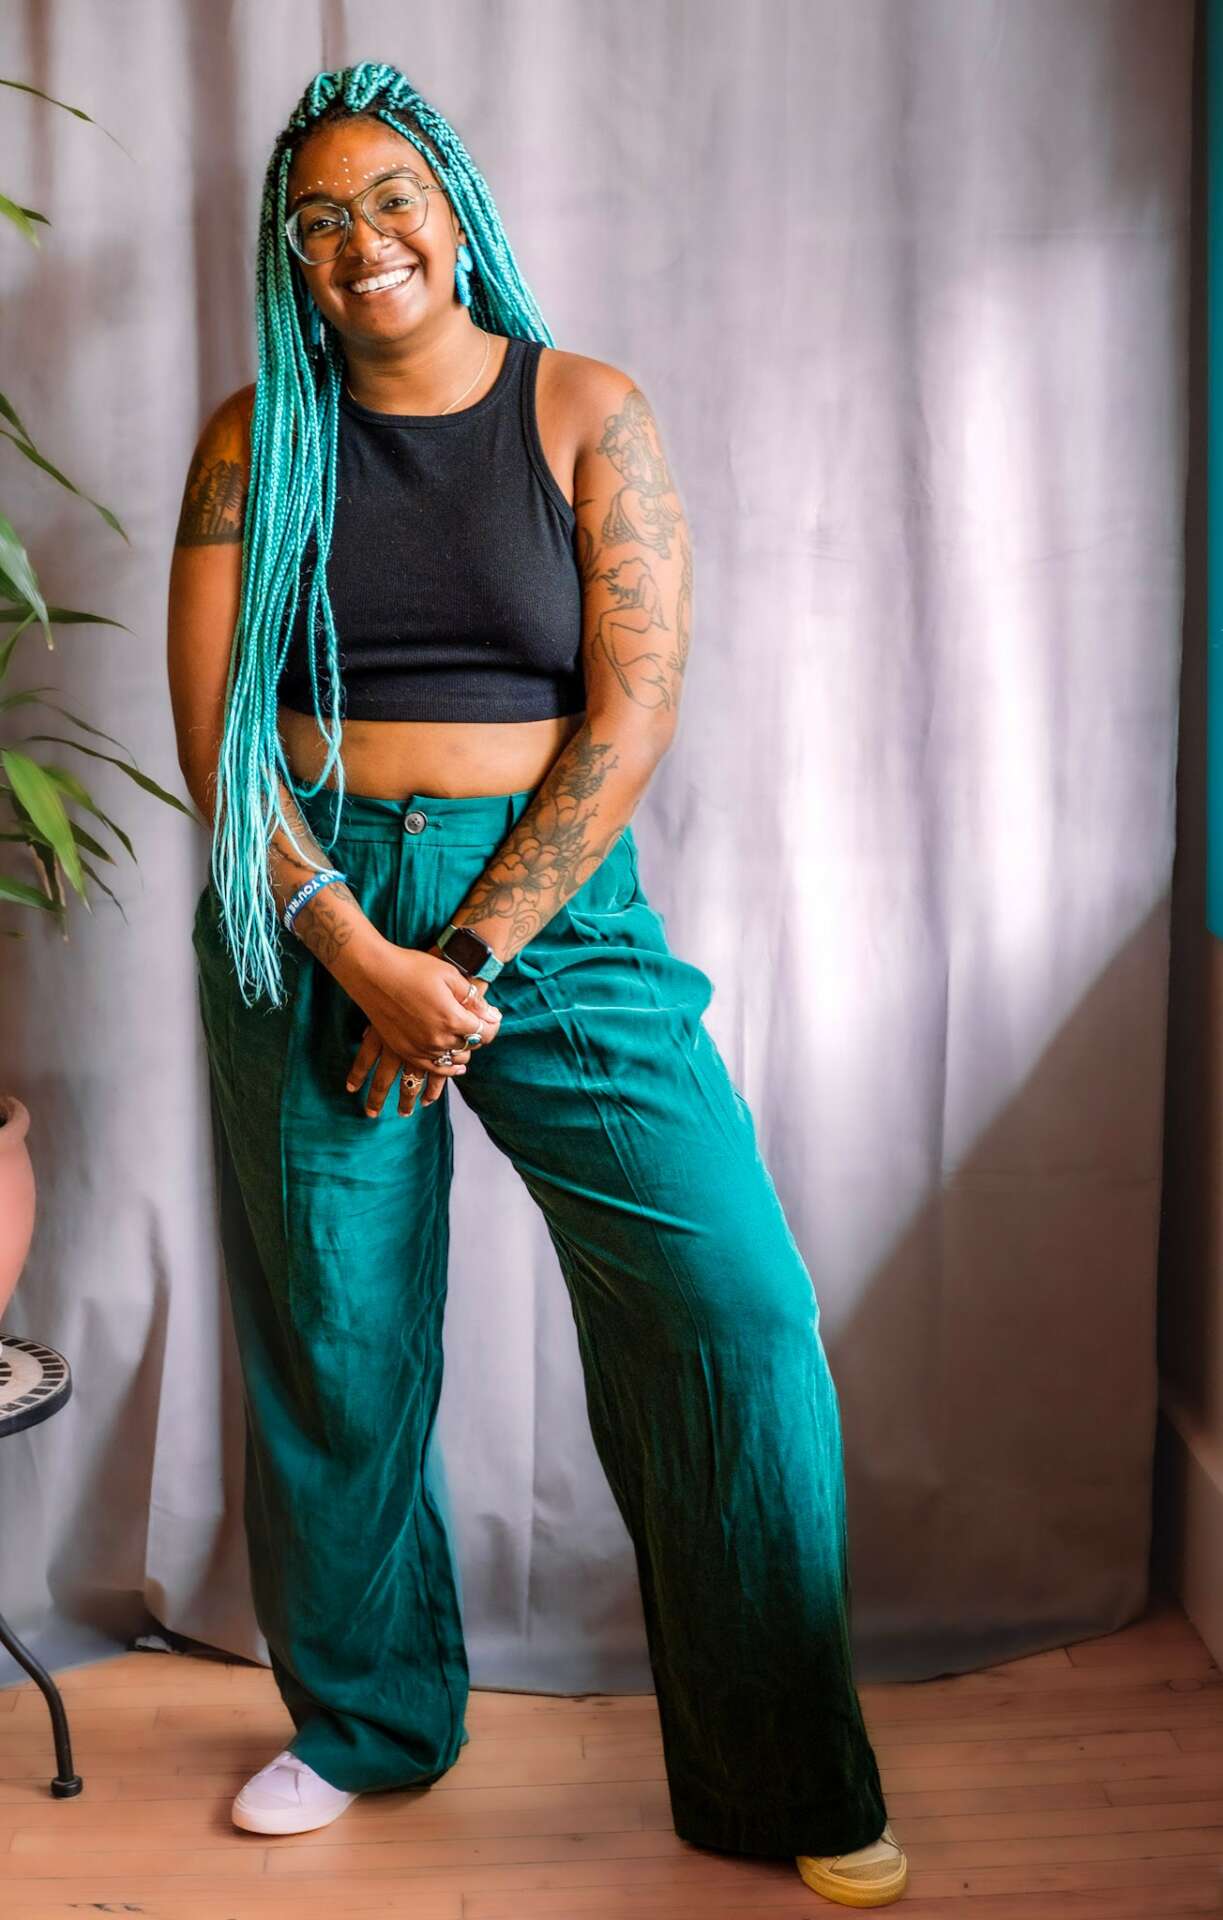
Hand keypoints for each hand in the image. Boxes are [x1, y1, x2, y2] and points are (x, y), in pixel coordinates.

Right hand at [344, 941, 502, 1118]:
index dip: (491, 1026)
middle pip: (469, 1047)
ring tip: (465, 1054)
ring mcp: (420, 1048)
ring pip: (451, 1061)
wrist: (374, 973)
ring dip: (461, 1055)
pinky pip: (430, 1069)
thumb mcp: (449, 975)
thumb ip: (472, 999)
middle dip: (476, 1038)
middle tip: (476, 1028)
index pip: (484, 1032)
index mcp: (453, 1019)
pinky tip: (450, 1067)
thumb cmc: (412, 968)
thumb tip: (492, 1016)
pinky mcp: (404, 1051)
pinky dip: (443, 1069)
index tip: (491, 1020)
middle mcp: (438, 1039)